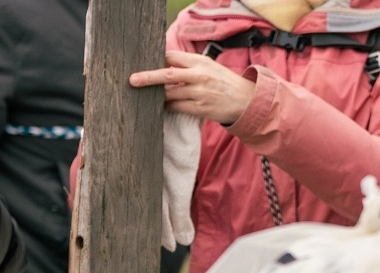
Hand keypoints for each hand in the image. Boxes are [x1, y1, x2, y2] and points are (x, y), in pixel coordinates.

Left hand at [130, 51, 256, 125]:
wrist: (246, 100)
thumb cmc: (224, 82)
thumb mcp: (209, 66)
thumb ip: (189, 64)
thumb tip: (164, 65)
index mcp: (200, 62)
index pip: (171, 57)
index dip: (158, 61)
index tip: (147, 64)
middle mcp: (199, 76)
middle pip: (167, 75)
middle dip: (148, 77)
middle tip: (132, 80)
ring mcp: (200, 93)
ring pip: (170, 94)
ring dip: (157, 95)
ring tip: (148, 96)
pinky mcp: (200, 108)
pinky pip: (177, 107)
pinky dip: (167, 106)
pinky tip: (161, 106)